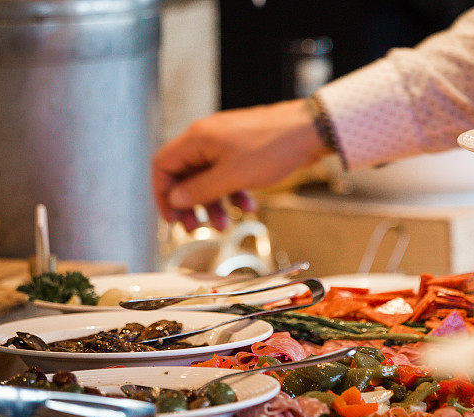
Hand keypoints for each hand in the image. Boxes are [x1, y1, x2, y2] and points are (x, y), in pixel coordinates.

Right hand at [152, 99, 329, 230]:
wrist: (310, 132)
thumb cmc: (274, 147)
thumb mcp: (232, 176)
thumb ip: (200, 190)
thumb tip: (176, 199)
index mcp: (198, 138)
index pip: (163, 165)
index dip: (163, 194)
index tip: (172, 217)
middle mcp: (207, 138)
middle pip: (184, 175)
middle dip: (189, 204)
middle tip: (194, 228)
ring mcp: (226, 143)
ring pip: (208, 178)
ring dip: (213, 204)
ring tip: (224, 225)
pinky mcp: (243, 150)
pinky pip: (228, 175)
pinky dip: (233, 193)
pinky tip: (247, 207)